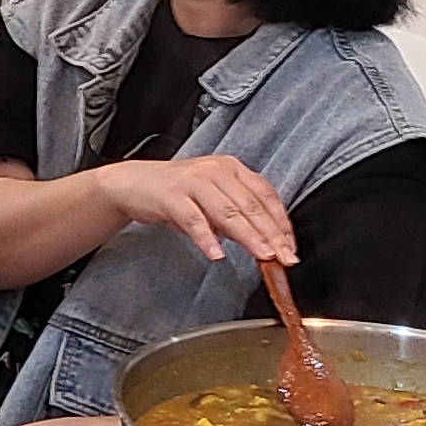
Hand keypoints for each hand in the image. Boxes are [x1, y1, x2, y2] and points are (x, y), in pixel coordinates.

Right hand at [97, 152, 297, 268]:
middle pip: (250, 205)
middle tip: (284, 257)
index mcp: (231, 168)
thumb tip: (265, 241)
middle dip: (271, 234)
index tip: (291, 246)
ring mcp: (193, 181)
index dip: (281, 222)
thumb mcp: (213, 197)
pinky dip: (207, 239)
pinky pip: (194, 220)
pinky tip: (216, 254)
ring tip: (262, 256)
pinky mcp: (172, 196)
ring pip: (228, 212)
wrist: (134, 183)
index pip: (265, 195)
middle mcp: (215, 170)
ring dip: (248, 237)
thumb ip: (238, 214)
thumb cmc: (177, 192)